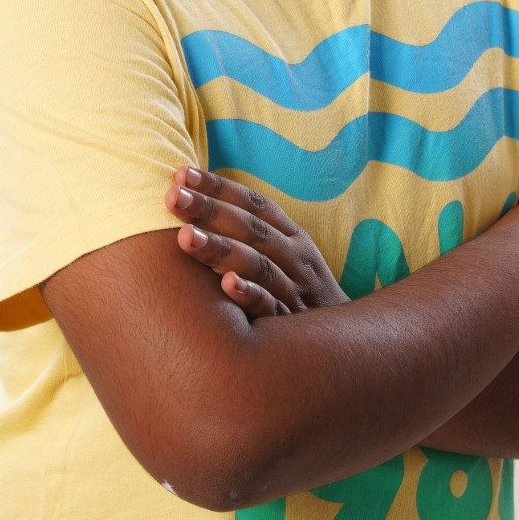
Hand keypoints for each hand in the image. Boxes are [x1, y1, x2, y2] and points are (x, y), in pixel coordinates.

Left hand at [163, 166, 349, 319]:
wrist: (346, 346)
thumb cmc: (302, 298)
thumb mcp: (289, 260)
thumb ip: (253, 237)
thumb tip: (201, 210)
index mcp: (292, 237)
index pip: (253, 204)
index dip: (219, 187)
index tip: (181, 173)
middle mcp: (295, 257)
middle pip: (250, 228)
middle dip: (210, 210)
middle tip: (172, 197)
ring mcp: (295, 289)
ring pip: (257, 264)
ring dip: (221, 249)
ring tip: (186, 237)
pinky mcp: (292, 324)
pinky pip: (271, 307)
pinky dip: (251, 294)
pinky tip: (226, 285)